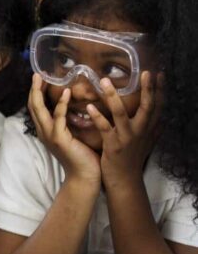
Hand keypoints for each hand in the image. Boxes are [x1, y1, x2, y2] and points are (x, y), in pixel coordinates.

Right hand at [28, 74, 99, 184]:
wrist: (86, 177)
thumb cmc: (83, 157)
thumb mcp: (74, 136)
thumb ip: (71, 122)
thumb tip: (78, 107)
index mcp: (47, 131)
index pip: (36, 108)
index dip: (35, 93)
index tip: (39, 79)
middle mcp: (44, 132)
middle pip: (33, 106)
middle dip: (33, 89)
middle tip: (36, 73)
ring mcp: (50, 136)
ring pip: (39, 110)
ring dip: (39, 92)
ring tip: (42, 78)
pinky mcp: (59, 139)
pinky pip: (58, 117)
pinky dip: (61, 104)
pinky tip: (66, 92)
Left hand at [89, 72, 162, 187]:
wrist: (124, 180)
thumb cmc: (132, 159)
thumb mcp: (147, 143)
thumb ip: (153, 129)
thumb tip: (162, 119)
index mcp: (149, 129)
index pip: (157, 106)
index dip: (159, 90)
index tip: (159, 74)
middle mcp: (141, 131)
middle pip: (147, 107)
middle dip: (148, 89)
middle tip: (146, 73)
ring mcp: (127, 138)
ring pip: (121, 113)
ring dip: (112, 96)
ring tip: (104, 80)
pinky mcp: (113, 145)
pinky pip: (105, 128)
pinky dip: (97, 117)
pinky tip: (90, 107)